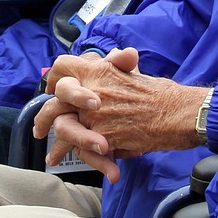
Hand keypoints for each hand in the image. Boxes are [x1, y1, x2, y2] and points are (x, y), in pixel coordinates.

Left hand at [36, 47, 196, 179]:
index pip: (63, 66)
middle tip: (40, 127)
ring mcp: (96, 117)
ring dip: (57, 143)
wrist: (177, 113)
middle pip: (55, 102)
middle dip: (44, 116)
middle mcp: (92, 92)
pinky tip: (71, 162)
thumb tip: (114, 54)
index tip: (52, 89)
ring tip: (52, 153)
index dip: (55, 77)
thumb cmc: (160, 93)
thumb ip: (118, 65)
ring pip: (64, 129)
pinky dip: (76, 157)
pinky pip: (83, 149)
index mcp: (99, 72)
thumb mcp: (135, 72)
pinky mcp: (104, 138)